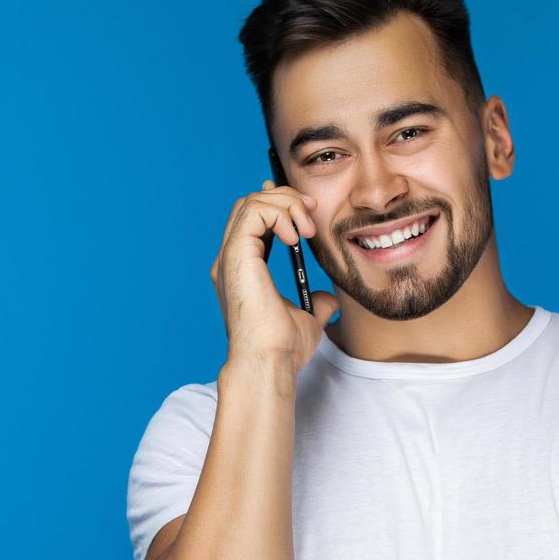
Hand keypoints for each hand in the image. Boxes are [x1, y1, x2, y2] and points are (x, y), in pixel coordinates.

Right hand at [210, 179, 338, 373]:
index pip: (253, 220)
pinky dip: (279, 214)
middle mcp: (231, 260)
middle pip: (250, 203)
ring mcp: (230, 256)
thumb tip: (328, 299)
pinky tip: (296, 236)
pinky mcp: (236, 255)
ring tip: (307, 228)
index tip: (308, 212)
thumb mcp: (307, 319)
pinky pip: (254, 212)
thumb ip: (315, 303)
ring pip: (251, 202)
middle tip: (312, 211)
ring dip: (285, 204)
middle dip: (285, 198)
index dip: (279, 206)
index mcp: (242, 269)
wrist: (270, 361)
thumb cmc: (282, 348)